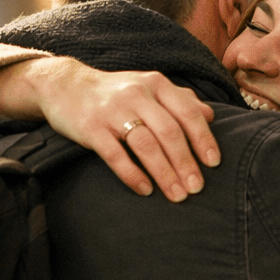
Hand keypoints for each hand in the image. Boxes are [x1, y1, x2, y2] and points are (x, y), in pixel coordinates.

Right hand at [0, 57, 219, 199]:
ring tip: (177, 195)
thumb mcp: (150, 87)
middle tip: (196, 188)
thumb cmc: (117, 92)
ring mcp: (113, 111)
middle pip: (169, 132)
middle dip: (186, 163)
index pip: (188, 113)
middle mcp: (137, 94)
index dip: (203, 140)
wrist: (65, 85)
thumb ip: (180, 100)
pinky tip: (145, 190)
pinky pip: (115, 155)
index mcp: (157, 84)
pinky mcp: (91, 128)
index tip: (214, 164)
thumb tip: (210, 116)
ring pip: (145, 145)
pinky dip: (132, 174)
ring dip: (164, 173)